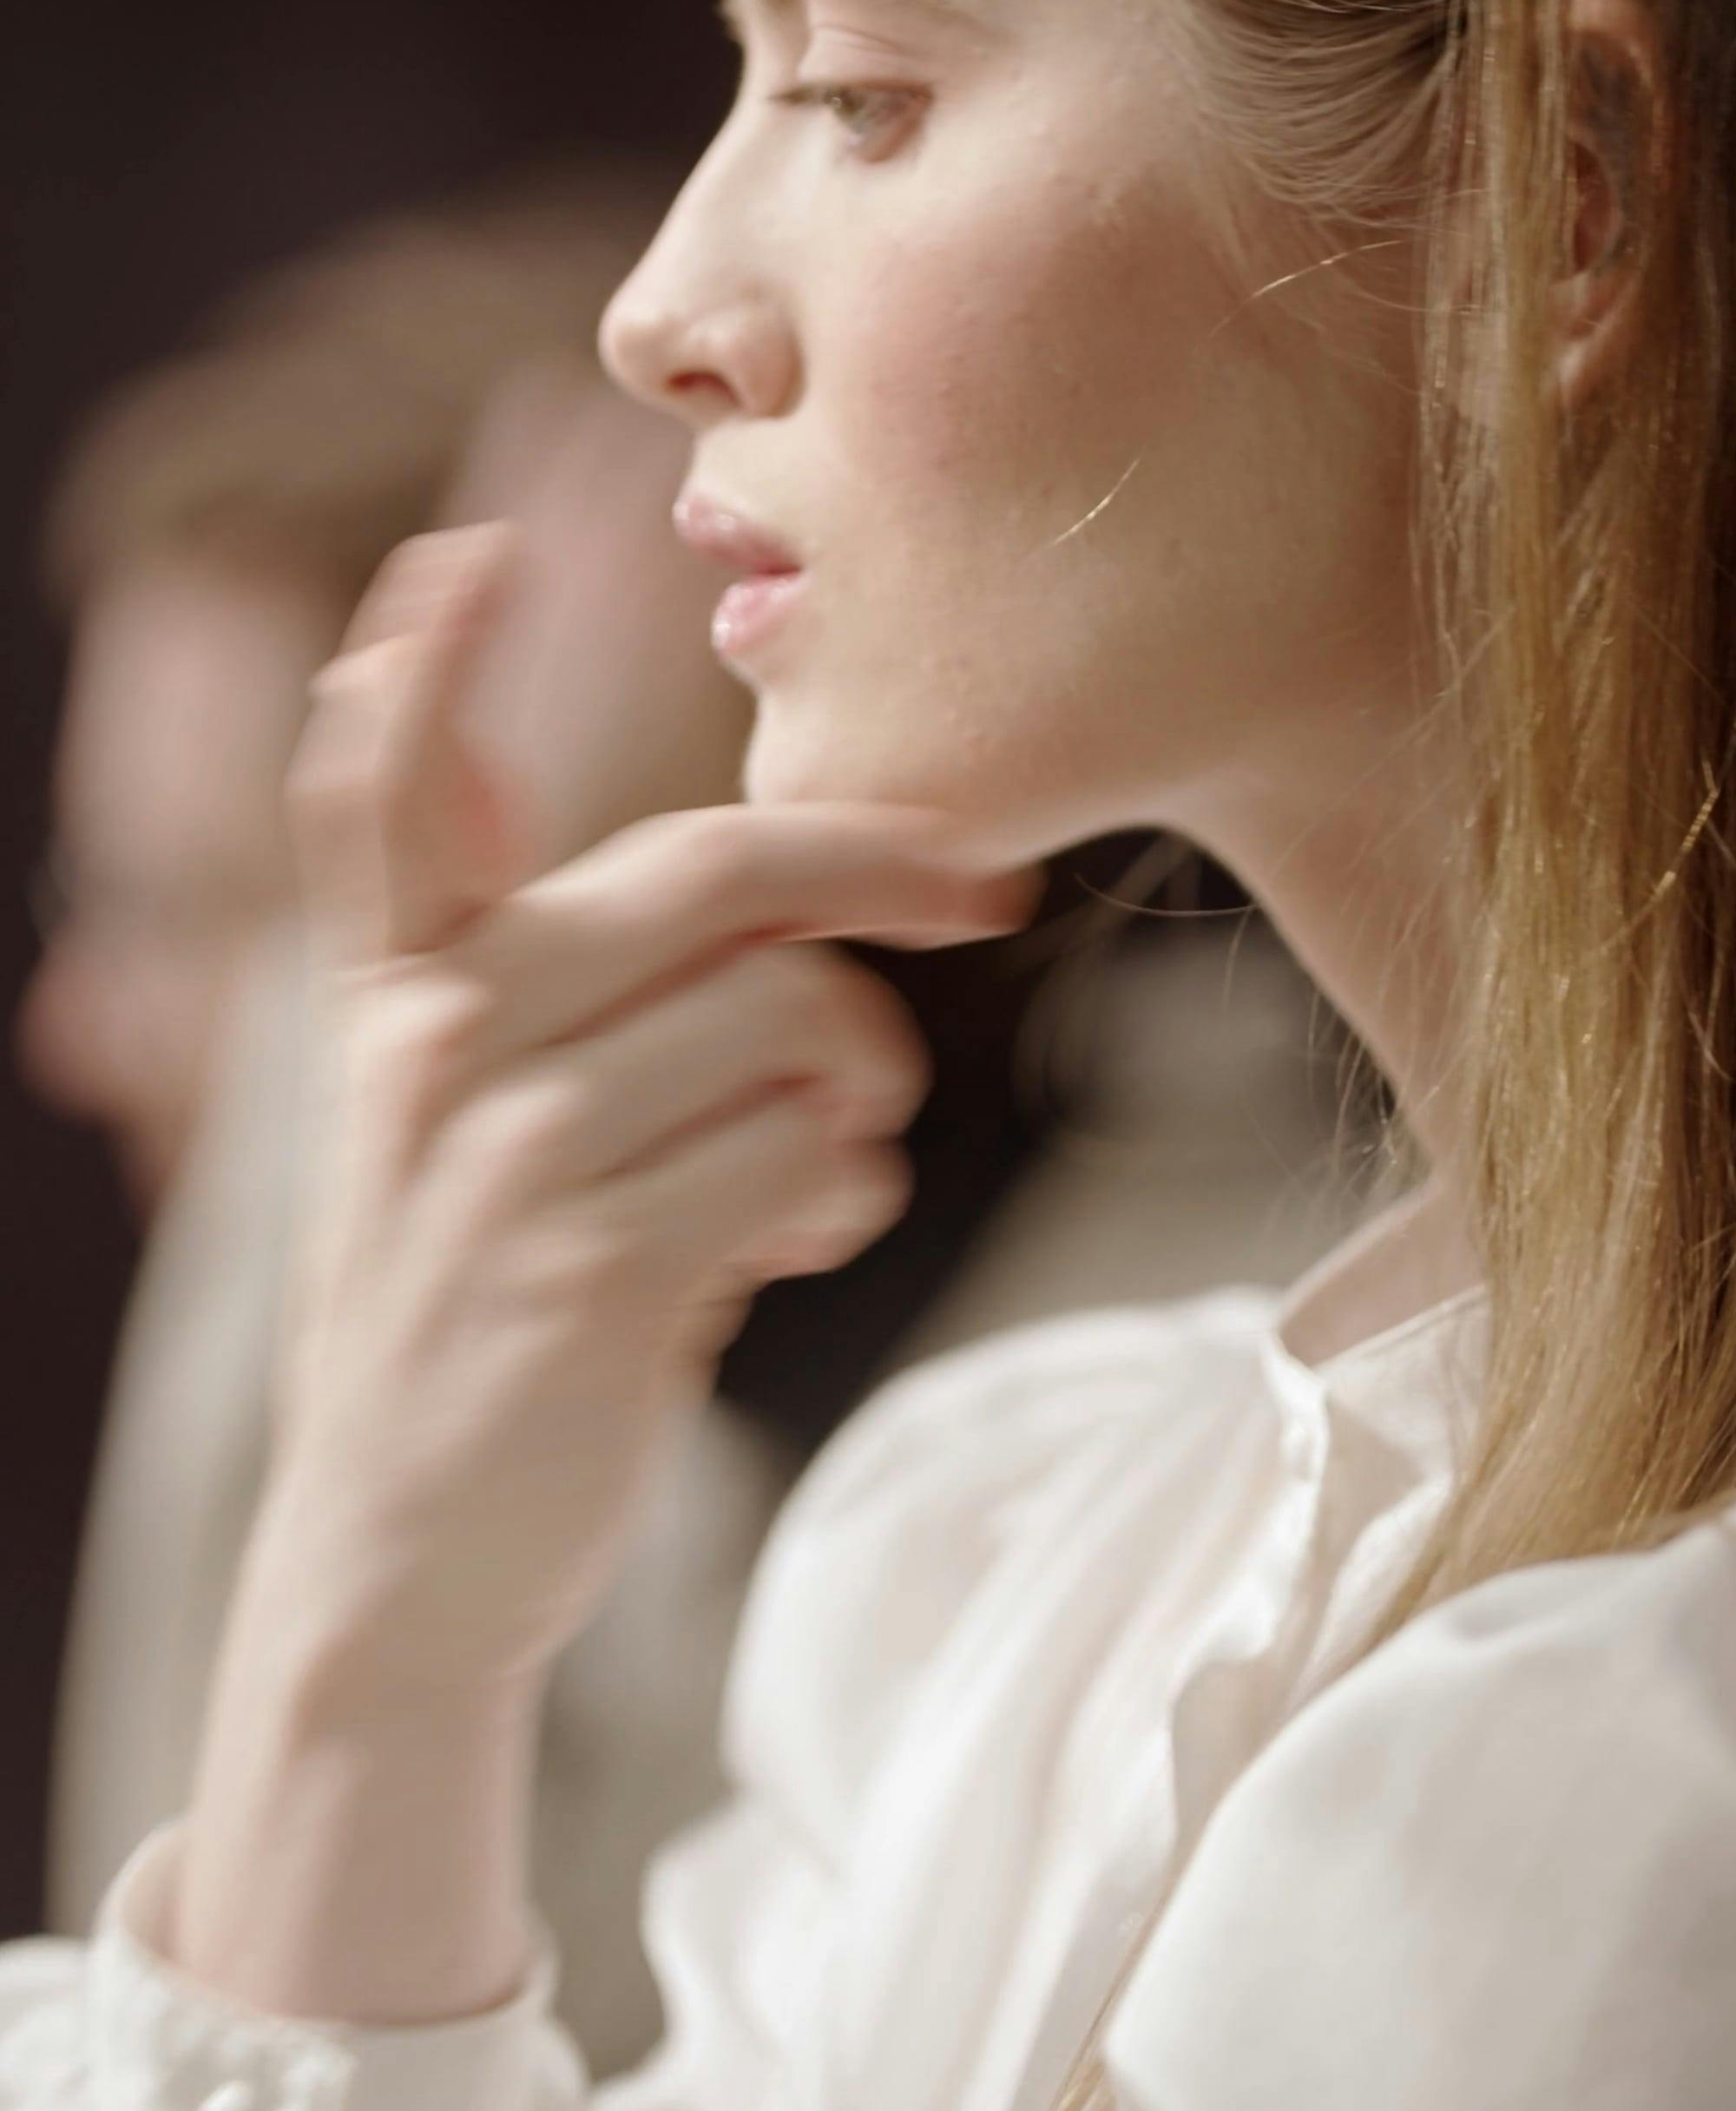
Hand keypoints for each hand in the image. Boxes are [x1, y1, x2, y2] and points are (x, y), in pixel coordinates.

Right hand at [265, 520, 1039, 1693]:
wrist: (405, 1557)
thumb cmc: (472, 1304)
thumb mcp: (443, 1118)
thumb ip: (514, 964)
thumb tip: (548, 800)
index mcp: (396, 990)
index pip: (375, 799)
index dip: (424, 671)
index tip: (472, 554)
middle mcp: (434, 1044)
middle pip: (717, 876)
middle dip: (880, 864)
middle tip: (985, 891)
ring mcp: (506, 1152)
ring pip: (796, 1021)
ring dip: (860, 1088)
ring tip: (819, 1152)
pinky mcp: (594, 1264)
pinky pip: (809, 1153)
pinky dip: (845, 1190)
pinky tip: (796, 1234)